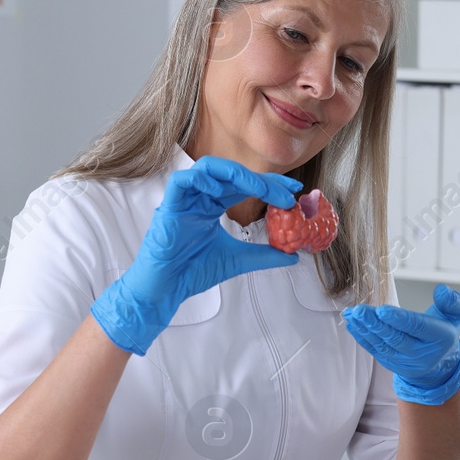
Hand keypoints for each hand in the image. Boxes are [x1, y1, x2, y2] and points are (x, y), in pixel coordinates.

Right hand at [90, 156, 301, 354]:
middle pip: (231, 174)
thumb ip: (264, 255)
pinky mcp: (169, 207)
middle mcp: (199, 198)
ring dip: (236, 174)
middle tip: (285, 192)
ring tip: (259, 188)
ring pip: (208, 168)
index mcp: (212, 205)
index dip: (269, 183)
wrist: (165, 291)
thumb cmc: (192, 273)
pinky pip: (181, 181)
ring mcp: (184, 200)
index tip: (293, 188)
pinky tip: (218, 190)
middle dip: (261, 180)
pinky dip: (200, 180)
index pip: (243, 185)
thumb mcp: (237, 260)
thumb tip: (293, 255)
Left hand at [341, 283, 459, 404]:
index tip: (382, 309)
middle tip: (360, 310)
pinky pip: (375, 350)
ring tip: (353, 314)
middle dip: (376, 324)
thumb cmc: (444, 331)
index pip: (417, 328)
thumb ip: (453, 301)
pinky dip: (362, 338)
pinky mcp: (392, 364)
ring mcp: (405, 362)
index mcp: (440, 338)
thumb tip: (441, 290)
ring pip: (383, 345)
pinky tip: (353, 324)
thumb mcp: (456, 314)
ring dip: (365, 329)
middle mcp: (422, 354)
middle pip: (396, 338)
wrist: (438, 363)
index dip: (399, 319)